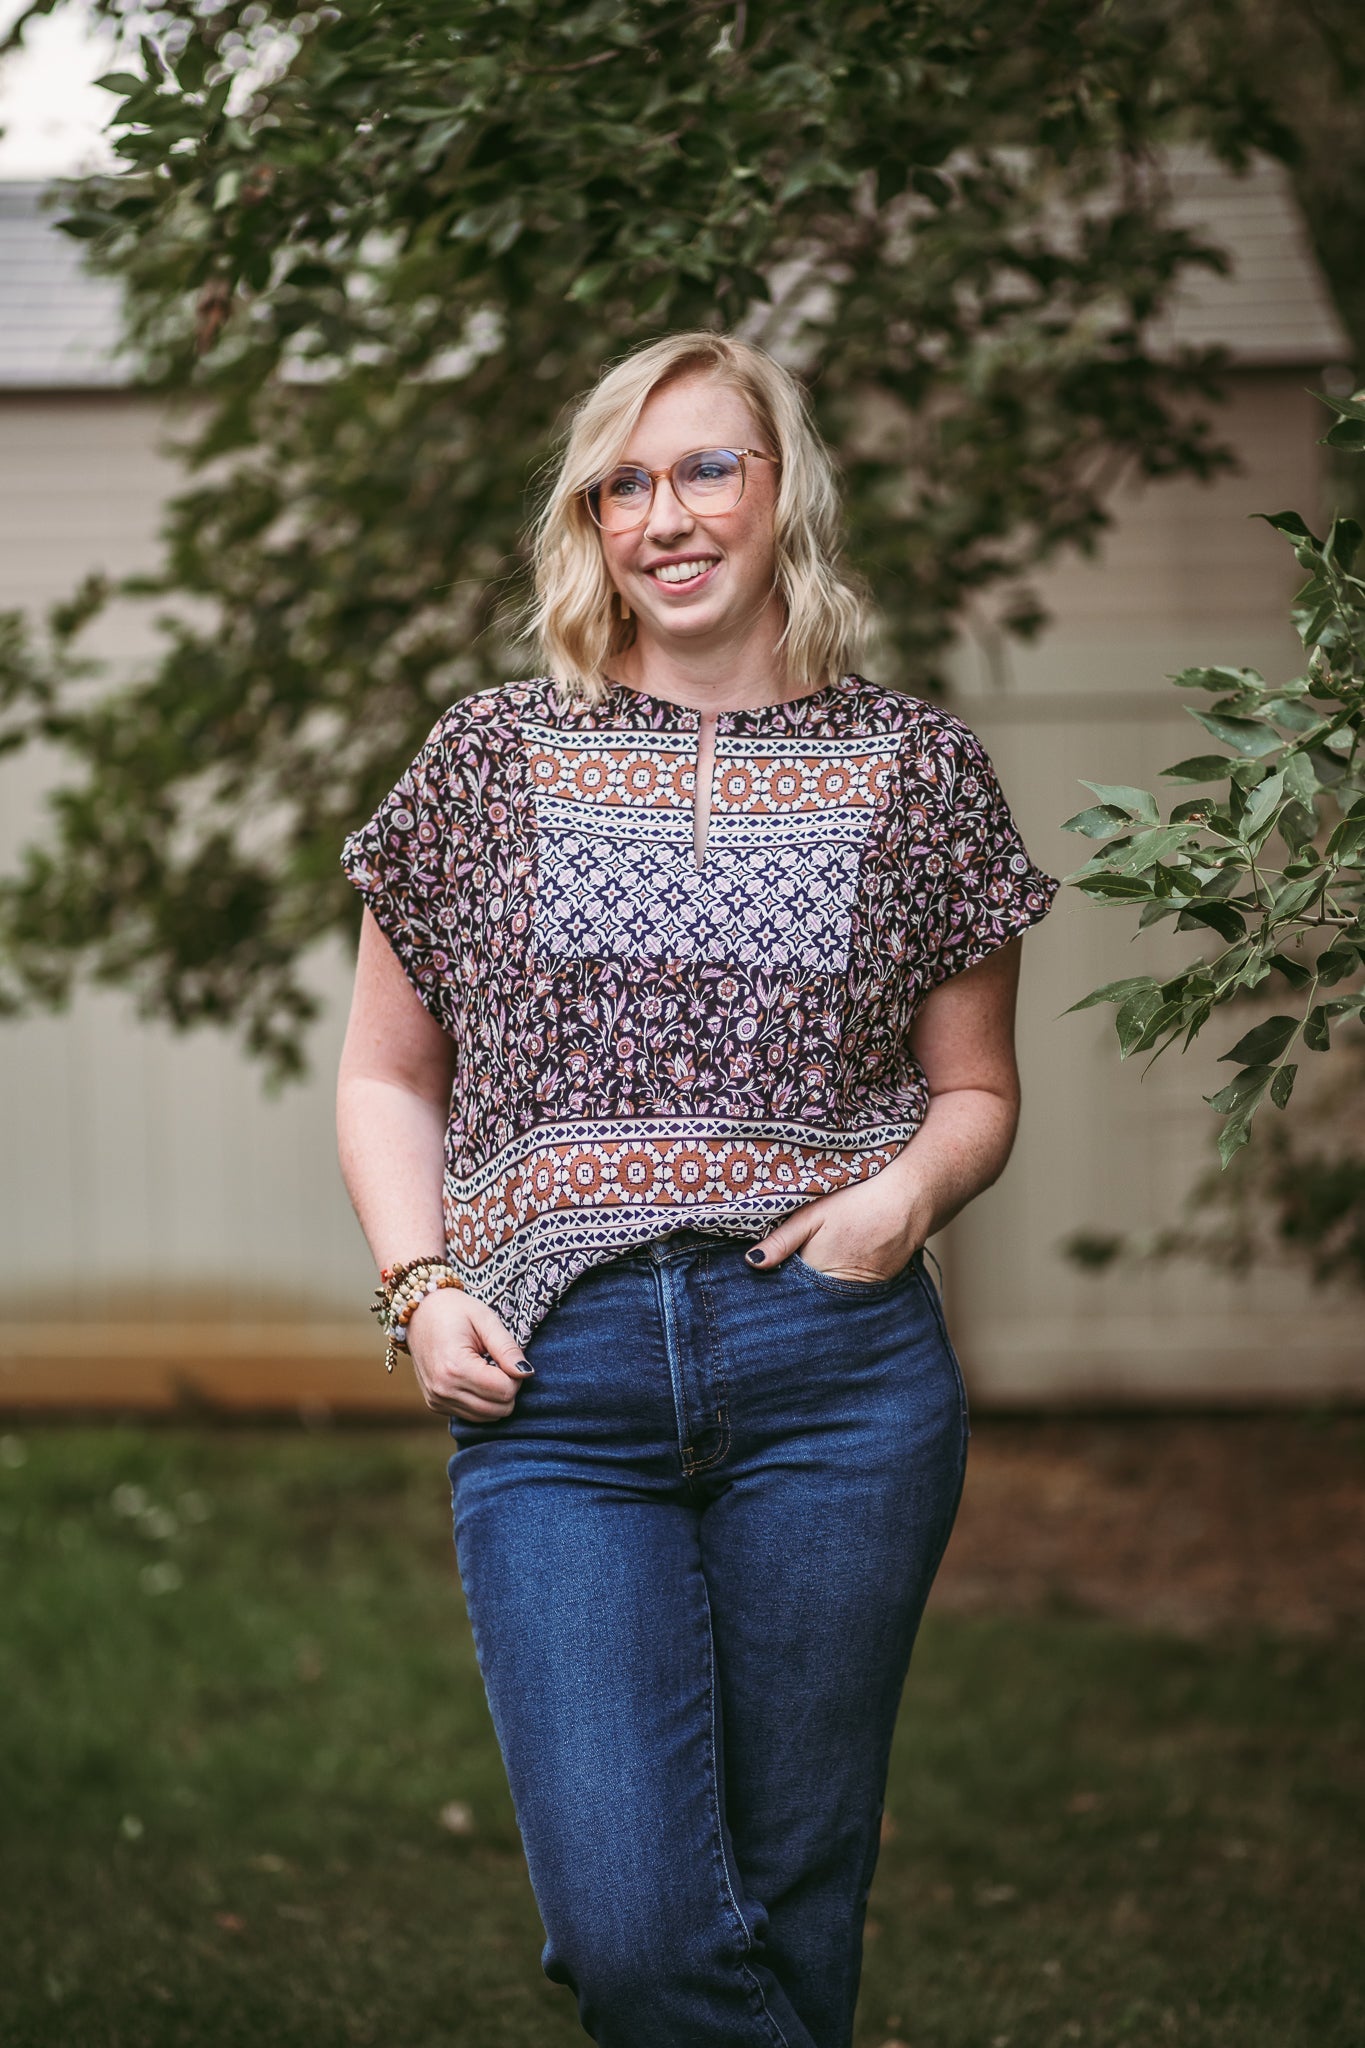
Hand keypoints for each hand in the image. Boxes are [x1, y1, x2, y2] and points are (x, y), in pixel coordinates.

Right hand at [402, 1286, 533, 1421]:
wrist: (419, 1313)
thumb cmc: (455, 1311)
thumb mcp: (485, 1319)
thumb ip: (507, 1348)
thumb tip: (526, 1373)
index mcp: (455, 1366)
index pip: (505, 1391)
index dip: (516, 1375)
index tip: (507, 1357)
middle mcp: (443, 1389)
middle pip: (498, 1409)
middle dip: (508, 1388)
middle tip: (500, 1363)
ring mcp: (437, 1400)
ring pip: (487, 1417)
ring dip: (495, 1397)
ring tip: (487, 1369)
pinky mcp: (435, 1405)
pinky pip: (472, 1415)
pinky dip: (481, 1401)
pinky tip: (475, 1378)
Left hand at [746, 1168, 933, 1283]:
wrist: (909, 1199)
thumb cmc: (857, 1201)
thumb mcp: (813, 1214)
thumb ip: (782, 1240)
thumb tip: (751, 1262)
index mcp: (819, 1273)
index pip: (790, 1292)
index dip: (779, 1285)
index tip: (768, 1281)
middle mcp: (841, 1290)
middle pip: (812, 1298)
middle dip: (799, 1291)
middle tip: (794, 1271)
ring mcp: (864, 1291)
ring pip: (834, 1296)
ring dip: (824, 1288)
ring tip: (821, 1267)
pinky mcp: (881, 1287)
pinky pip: (856, 1292)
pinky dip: (846, 1283)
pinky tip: (844, 1265)